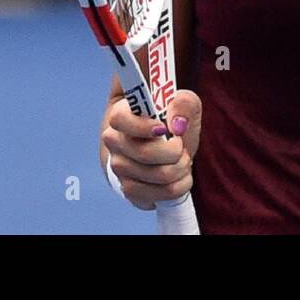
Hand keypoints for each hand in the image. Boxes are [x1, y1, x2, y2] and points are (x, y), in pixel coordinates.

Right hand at [102, 90, 201, 209]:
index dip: (142, 126)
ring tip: (184, 160)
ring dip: (180, 168)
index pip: (119, 119)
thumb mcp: (182, 106)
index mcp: (122, 115)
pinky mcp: (130, 190)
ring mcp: (120, 168)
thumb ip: (184, 104)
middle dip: (174, 151)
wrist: (164, 148)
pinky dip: (178, 186)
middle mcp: (115, 142)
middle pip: (144, 153)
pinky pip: (158, 196)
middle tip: (181, 145)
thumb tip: (177, 123)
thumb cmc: (171, 124)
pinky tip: (181, 176)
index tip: (163, 129)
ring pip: (157, 175)